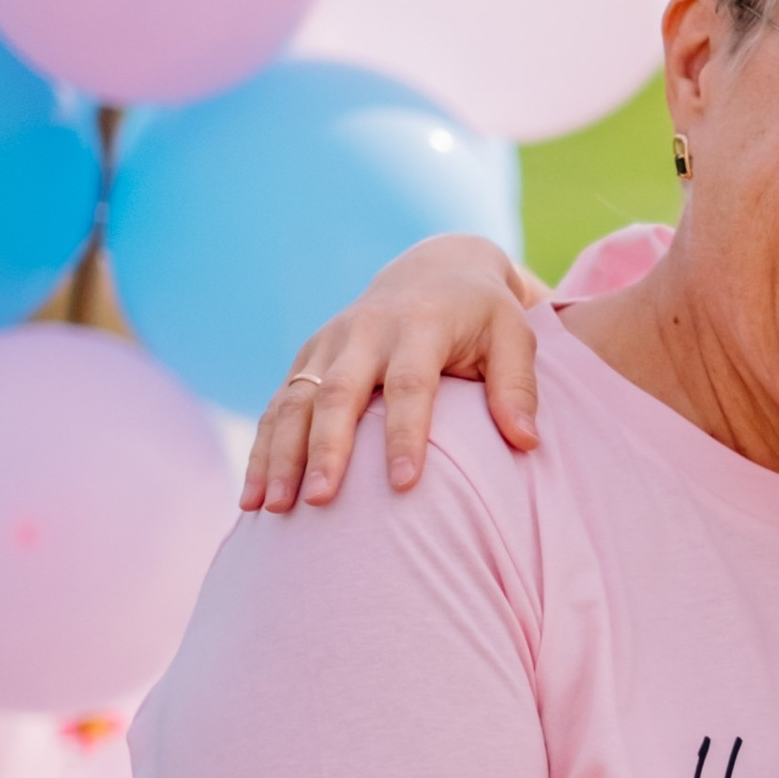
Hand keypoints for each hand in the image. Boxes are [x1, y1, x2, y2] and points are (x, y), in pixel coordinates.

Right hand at [242, 236, 549, 512]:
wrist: (435, 269)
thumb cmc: (483, 316)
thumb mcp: (514, 337)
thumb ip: (518, 386)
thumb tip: (526, 442)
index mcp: (420, 325)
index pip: (409, 383)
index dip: (406, 433)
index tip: (405, 485)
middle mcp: (366, 331)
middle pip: (338, 393)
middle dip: (326, 448)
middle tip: (319, 501)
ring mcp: (329, 343)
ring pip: (295, 400)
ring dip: (279, 455)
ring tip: (270, 508)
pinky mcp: (308, 358)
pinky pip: (279, 406)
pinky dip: (263, 450)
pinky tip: (252, 497)